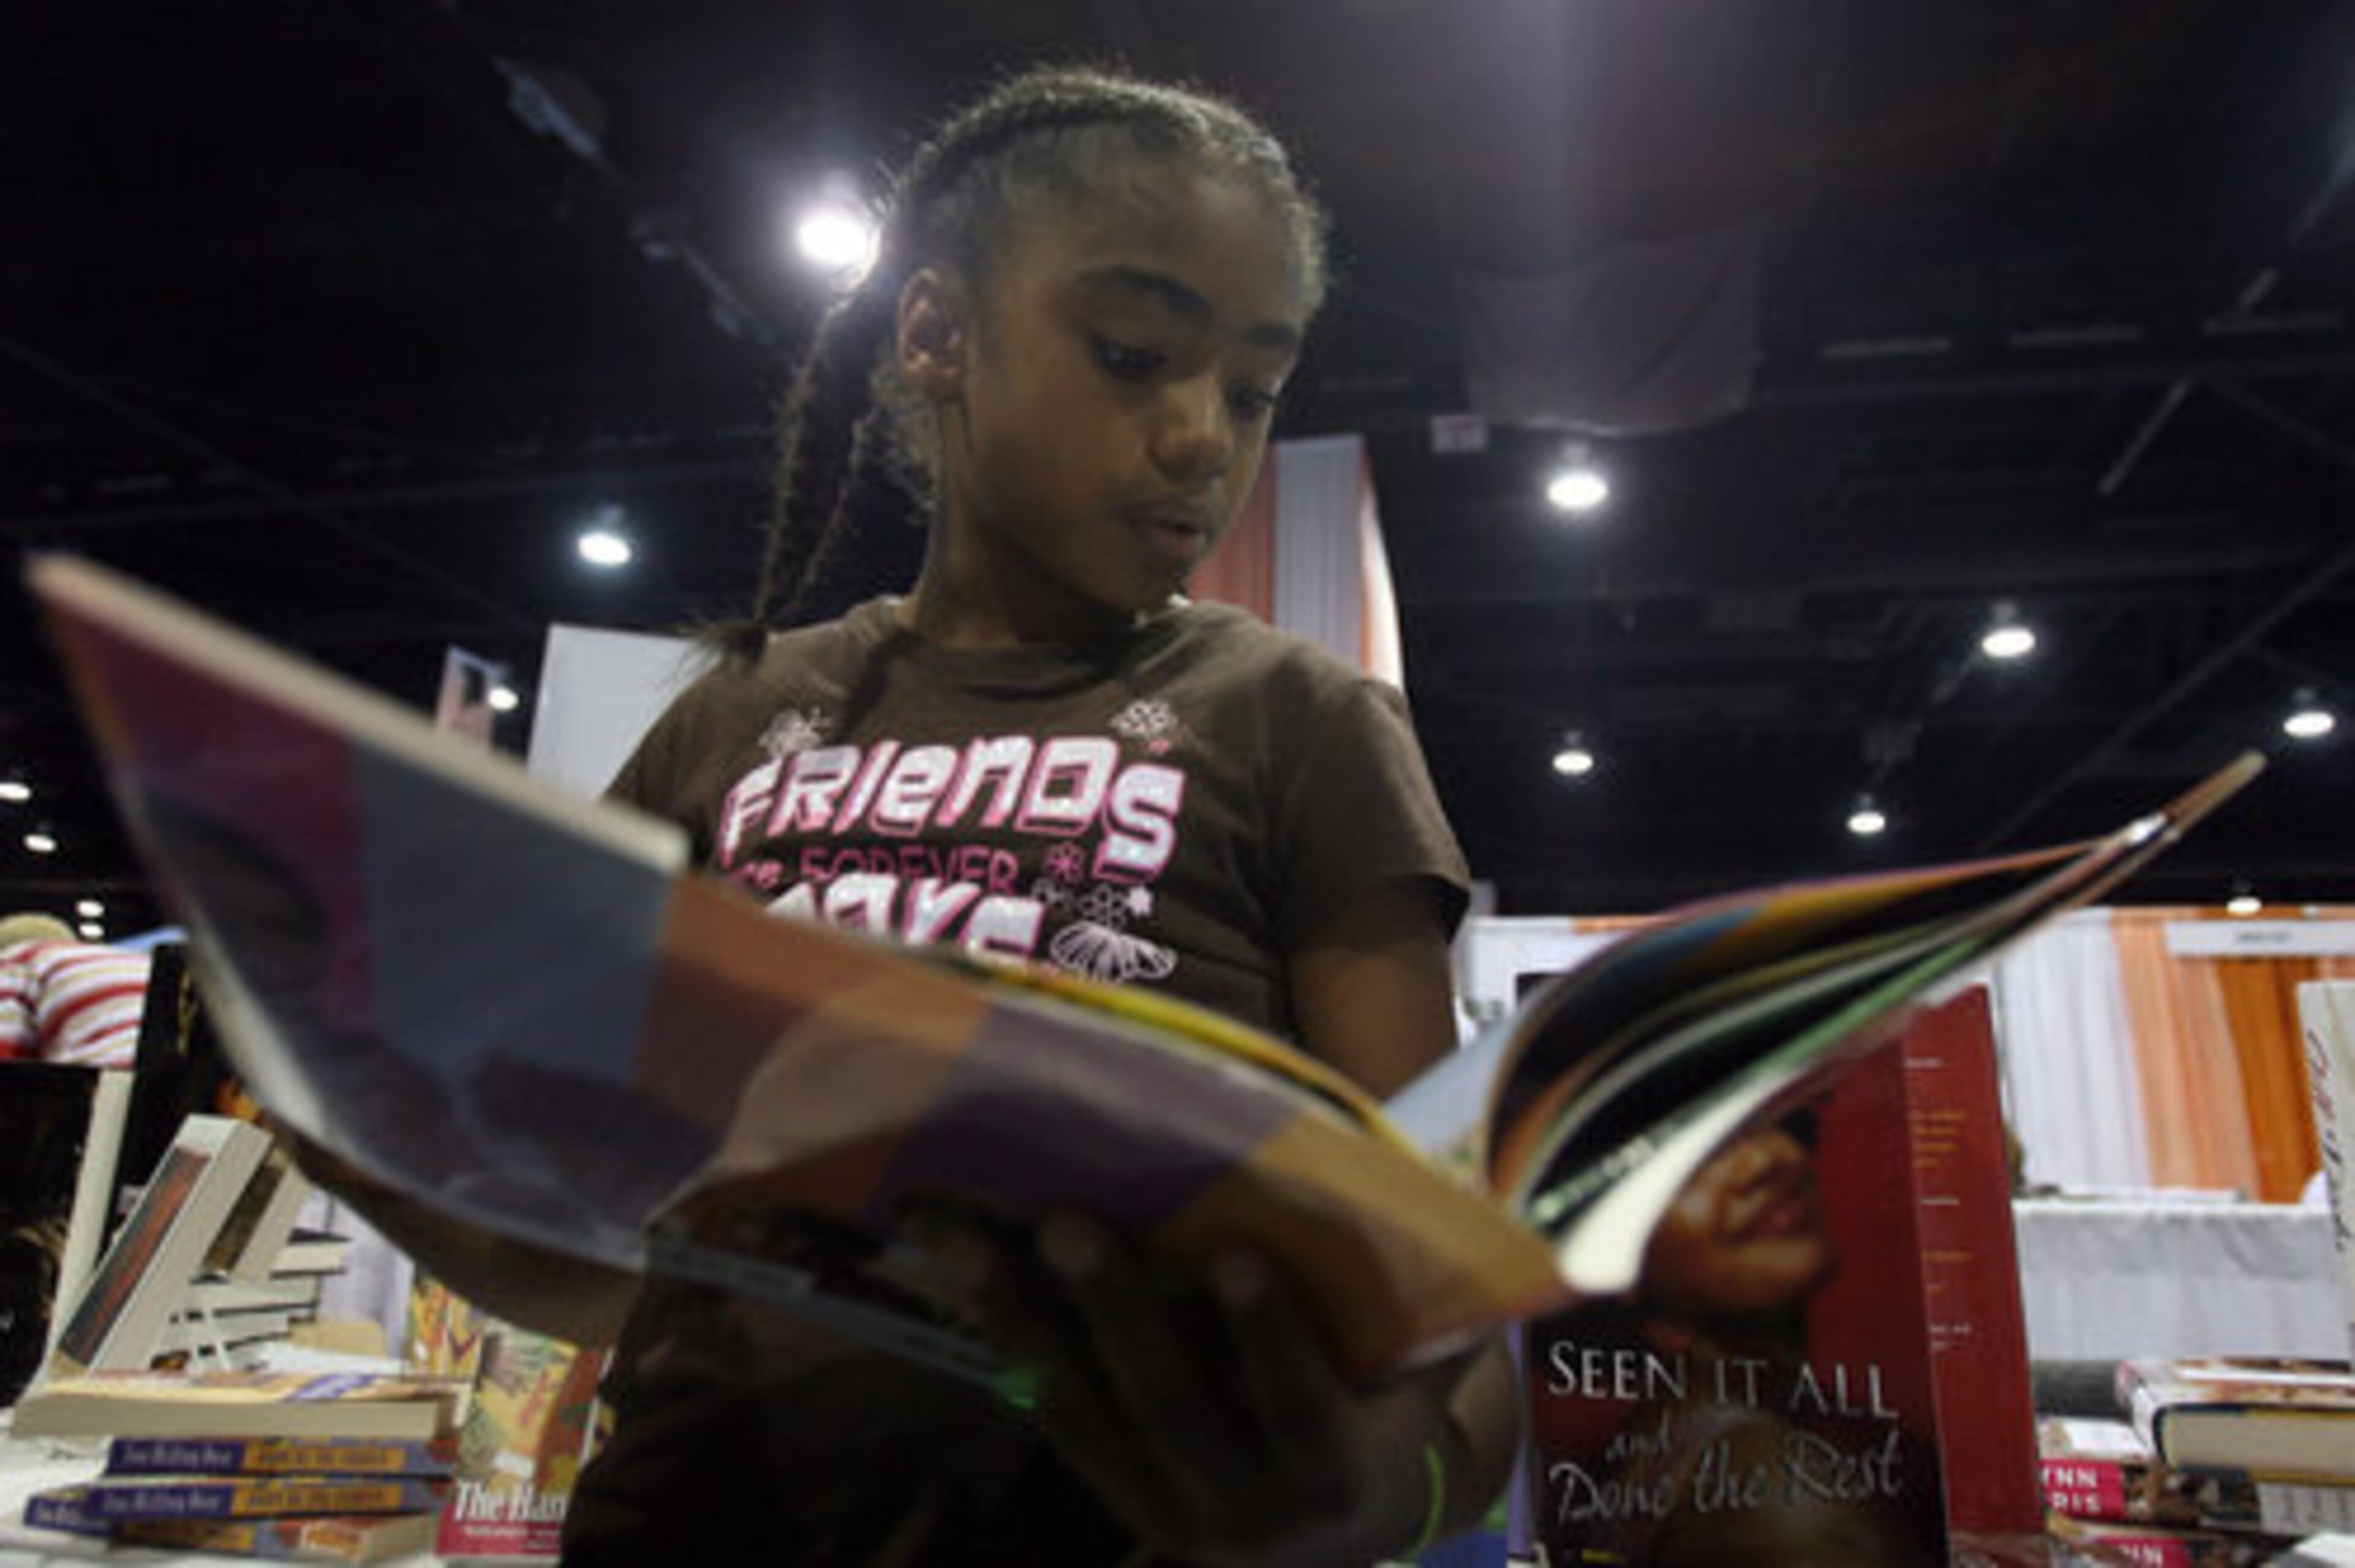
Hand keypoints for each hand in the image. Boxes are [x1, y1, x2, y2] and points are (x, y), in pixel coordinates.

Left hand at [921, 1211, 1458, 1567]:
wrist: (1341, 1542)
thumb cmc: (1387, 1412)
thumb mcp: (1420, 1375)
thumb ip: (1428, 1310)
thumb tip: (1466, 1204)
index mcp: (1340, 1471)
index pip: (1301, 1402)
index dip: (1270, 1335)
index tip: (1238, 1256)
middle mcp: (1255, 1510)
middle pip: (1174, 1406)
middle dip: (1117, 1311)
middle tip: (1068, 1222)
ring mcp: (1177, 1516)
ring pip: (1094, 1416)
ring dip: (1028, 1326)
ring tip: (971, 1243)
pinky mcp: (1123, 1506)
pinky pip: (1060, 1426)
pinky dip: (1012, 1351)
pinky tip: (965, 1282)